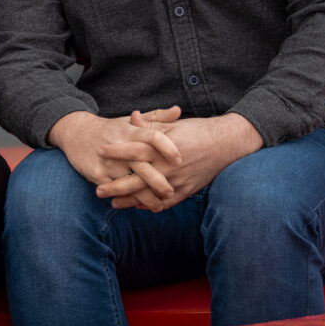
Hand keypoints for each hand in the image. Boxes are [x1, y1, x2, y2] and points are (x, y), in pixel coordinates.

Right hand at [48, 108, 182, 210]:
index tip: (179, 160)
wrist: (76, 132)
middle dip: (159, 182)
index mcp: (130, 131)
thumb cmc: (109, 128)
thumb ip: (155, 117)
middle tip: (172, 191)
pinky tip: (139, 206)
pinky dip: (128, 200)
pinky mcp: (97, 174)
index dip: (167, 147)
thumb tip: (178, 110)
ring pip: (130, 183)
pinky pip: (116, 191)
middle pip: (143, 166)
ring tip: (159, 205)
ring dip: (146, 197)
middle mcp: (119, 147)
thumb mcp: (129, 121)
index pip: (152, 137)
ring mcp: (108, 162)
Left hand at [107, 112, 263, 210]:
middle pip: (137, 179)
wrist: (226, 144)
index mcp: (163, 147)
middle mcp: (169, 166)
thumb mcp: (173, 124)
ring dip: (130, 201)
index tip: (99, 151)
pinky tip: (139, 208)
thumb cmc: (197, 130)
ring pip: (149, 194)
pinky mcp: (187, 190)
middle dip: (116, 186)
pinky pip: (166, 202)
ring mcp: (178, 181)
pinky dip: (152, 206)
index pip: (135, 149)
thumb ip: (151, 123)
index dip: (116, 151)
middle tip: (98, 191)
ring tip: (113, 204)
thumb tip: (131, 117)